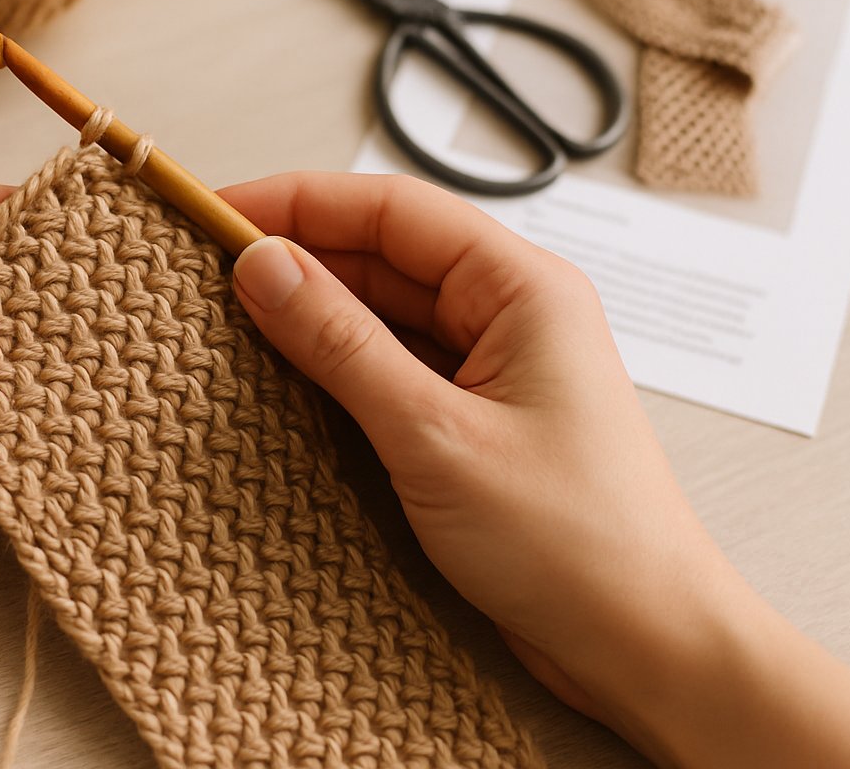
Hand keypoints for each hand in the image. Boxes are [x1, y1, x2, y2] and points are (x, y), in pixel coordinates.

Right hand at [221, 172, 849, 768]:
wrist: (645, 647)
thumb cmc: (578, 544)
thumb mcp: (434, 435)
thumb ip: (341, 344)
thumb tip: (264, 267)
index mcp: (522, 288)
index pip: (391, 209)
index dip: (297, 202)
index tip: (217, 214)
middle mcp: (509, 314)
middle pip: (383, 255)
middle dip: (296, 257)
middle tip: (204, 273)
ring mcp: (492, 369)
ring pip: (383, 313)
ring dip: (311, 316)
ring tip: (228, 323)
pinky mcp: (473, 422)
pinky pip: (391, 369)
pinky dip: (336, 369)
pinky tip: (284, 380)